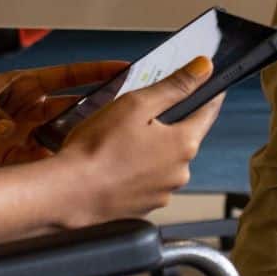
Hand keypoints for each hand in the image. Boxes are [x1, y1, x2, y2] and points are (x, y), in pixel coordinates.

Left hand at [0, 62, 126, 167]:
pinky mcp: (6, 157)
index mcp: (24, 84)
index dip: (96, 73)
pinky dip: (44, 169)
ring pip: (57, 140)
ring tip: (92, 152)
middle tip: (119, 120)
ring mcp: (20, 134)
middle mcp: (28, 109)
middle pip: (71, 111)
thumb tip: (7, 127)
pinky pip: (32, 164)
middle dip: (96, 114)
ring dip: (72, 146)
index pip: (69, 76)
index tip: (125, 69)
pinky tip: (56, 174)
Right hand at [52, 58, 222, 221]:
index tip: (208, 86)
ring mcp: (162, 193)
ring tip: (119, 142)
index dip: (207, 95)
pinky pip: (147, 181)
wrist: (68, 194)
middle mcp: (180, 172)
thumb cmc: (97, 148)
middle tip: (139, 114)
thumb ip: (174, 86)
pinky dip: (136, 171)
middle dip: (167, 124)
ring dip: (150, 149)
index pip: (207, 112)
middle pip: (183, 138)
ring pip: (163, 161)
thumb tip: (204, 68)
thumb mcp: (136, 104)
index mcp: (183, 144)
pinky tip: (114, 164)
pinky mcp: (144, 207)